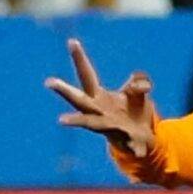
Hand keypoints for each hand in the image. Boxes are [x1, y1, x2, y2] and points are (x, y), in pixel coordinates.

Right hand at [45, 37, 160, 167]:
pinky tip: (139, 152)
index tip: (72, 41)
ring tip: (60, 120)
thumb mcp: (136, 94)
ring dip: (75, 121)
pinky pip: (131, 145)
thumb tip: (143, 82)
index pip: (87, 74)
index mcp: (99, 96)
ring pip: (89, 123)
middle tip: (49, 81)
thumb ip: (138, 85)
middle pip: (78, 99)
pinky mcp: (125, 141)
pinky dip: (136, 148)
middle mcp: (97, 111)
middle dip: (64, 90)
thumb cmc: (133, 111)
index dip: (80, 58)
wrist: (143, 137)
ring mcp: (108, 127)